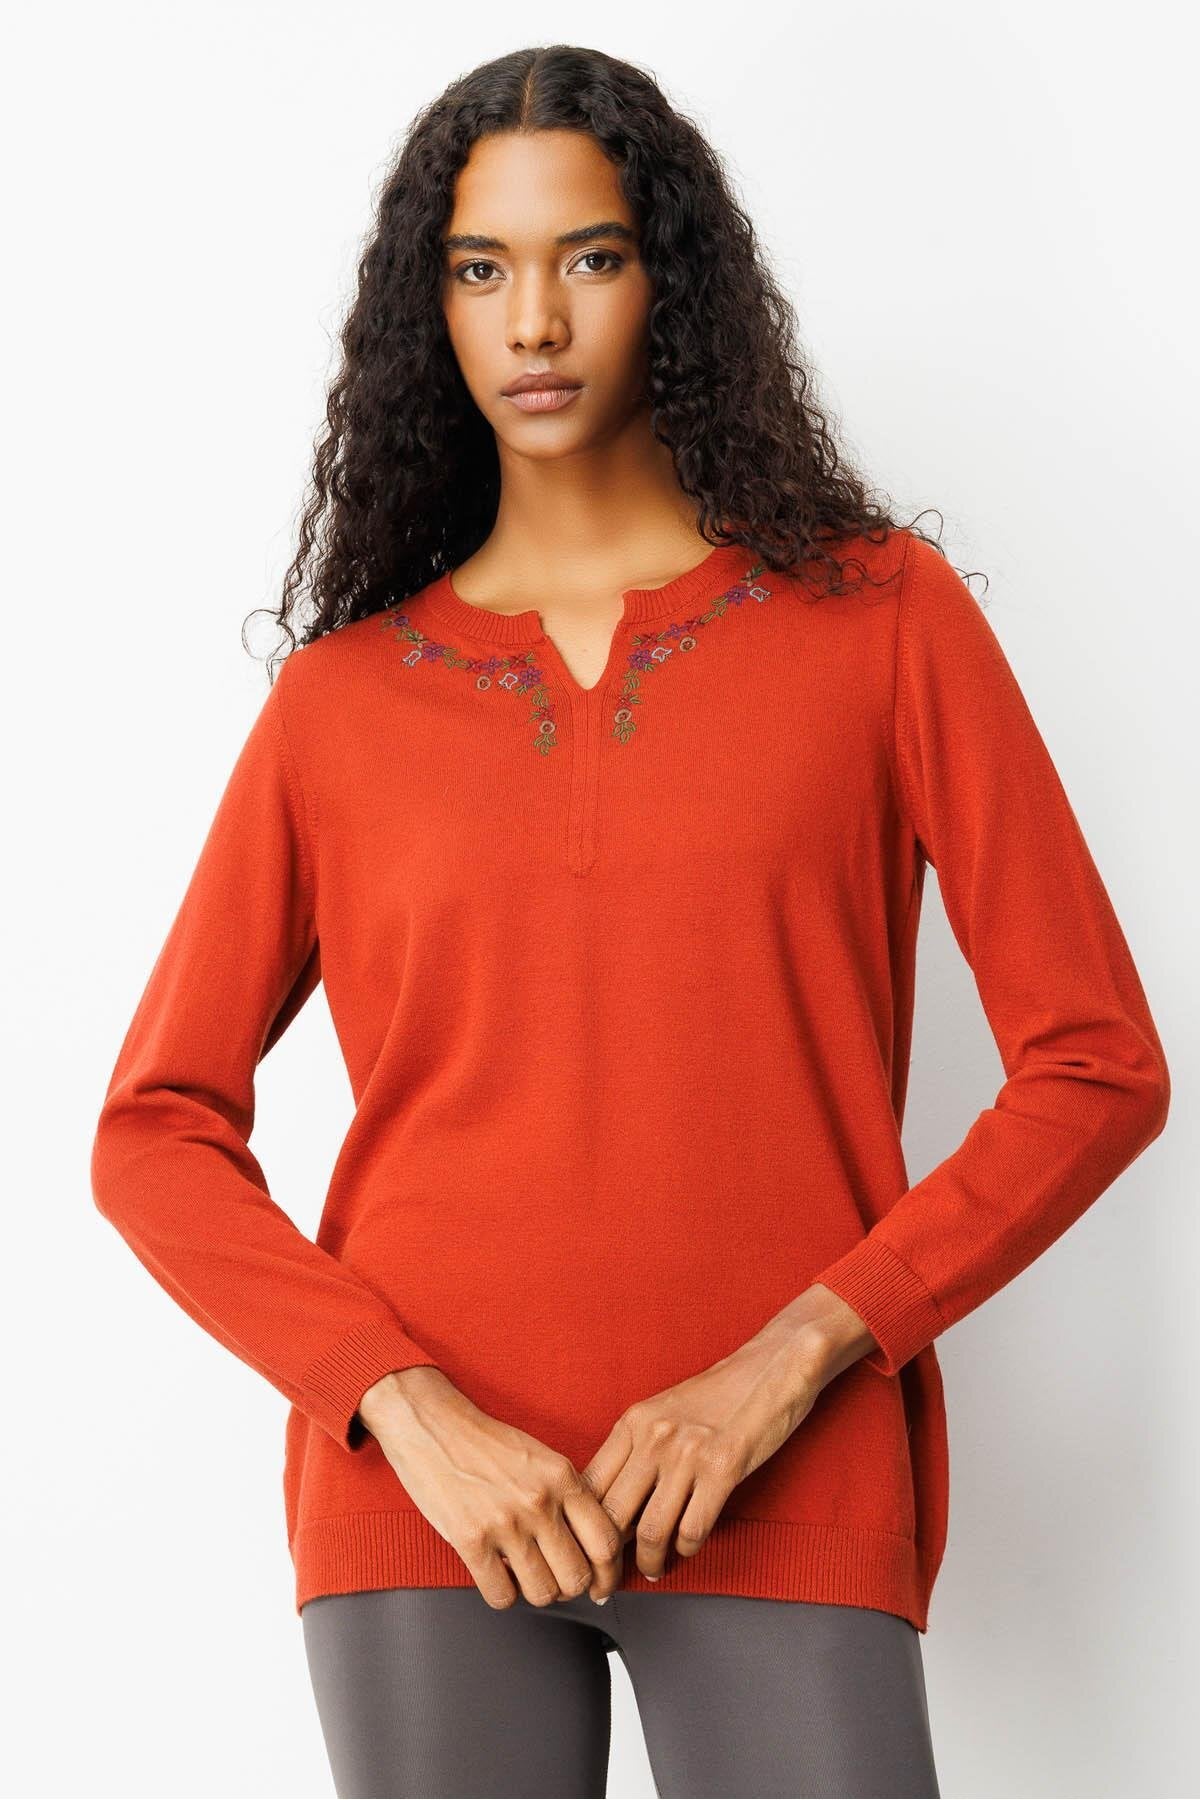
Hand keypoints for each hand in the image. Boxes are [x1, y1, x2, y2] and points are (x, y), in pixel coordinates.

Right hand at [357, 1365, 623, 1608]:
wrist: (432, 1425)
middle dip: (570, 1588)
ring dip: (536, 1592)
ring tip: (526, 1575)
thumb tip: (591, 1546)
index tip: (600, 1582)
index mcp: (562, 1476)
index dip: (607, 1573)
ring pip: (543, 1593)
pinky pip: (502, 1596)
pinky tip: (497, 1575)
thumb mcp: (542, 1458)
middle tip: (559, 1580)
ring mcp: (505, 1522)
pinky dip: (503, 1595)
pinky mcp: (470, 1540)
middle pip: (577, 1577)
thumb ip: (569, 1496)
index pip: (606, 1543)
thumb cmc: (486, 1443)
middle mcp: (539, 1500)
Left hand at [577, 1286, 876, 1581]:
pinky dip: (686, 1549)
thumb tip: (613, 1501)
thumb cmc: (720, 1395)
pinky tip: (686, 1549)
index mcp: (633, 1422)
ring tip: (651, 1571)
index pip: (589, 1486)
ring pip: (650, 1530)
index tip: (585, 1553)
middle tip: (608, 1581)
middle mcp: (653, 1437)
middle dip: (606, 1558)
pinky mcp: (723, 1469)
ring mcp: (687, 1454)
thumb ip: (637, 1450)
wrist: (773, 1366)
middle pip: (611, 1515)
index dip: (582, 1529)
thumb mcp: (665, 1412)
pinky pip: (692, 1529)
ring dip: (648, 1563)